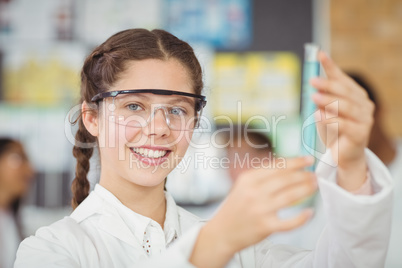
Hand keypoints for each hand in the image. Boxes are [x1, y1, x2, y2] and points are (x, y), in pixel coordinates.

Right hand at [190, 157, 316, 267]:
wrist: (222, 232)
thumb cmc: (235, 208)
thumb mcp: (242, 186)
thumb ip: (261, 176)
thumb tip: (287, 167)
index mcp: (248, 179)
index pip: (276, 166)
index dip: (295, 161)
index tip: (307, 159)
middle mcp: (253, 192)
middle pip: (285, 179)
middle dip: (303, 175)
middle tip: (314, 174)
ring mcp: (260, 209)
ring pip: (290, 196)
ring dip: (306, 189)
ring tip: (315, 186)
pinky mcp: (265, 226)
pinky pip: (288, 222)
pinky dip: (301, 217)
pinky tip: (309, 212)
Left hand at [310, 51, 374, 190]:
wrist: (343, 155)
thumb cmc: (333, 130)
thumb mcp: (324, 111)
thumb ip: (321, 99)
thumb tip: (313, 86)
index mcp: (355, 95)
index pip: (342, 78)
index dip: (330, 66)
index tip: (319, 54)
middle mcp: (363, 104)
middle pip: (345, 91)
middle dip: (328, 84)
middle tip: (312, 81)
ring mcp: (364, 118)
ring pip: (345, 106)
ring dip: (328, 101)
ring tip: (313, 97)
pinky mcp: (360, 134)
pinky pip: (344, 124)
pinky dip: (330, 119)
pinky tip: (318, 116)